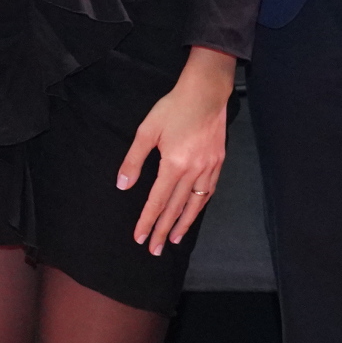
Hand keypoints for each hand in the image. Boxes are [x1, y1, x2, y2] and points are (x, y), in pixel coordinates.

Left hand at [119, 50, 236, 253]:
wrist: (206, 92)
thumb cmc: (173, 108)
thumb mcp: (147, 131)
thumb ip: (134, 160)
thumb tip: (123, 185)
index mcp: (174, 164)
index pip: (157, 201)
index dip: (147, 221)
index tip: (140, 238)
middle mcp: (194, 171)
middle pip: (176, 208)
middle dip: (163, 230)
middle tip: (154, 250)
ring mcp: (209, 168)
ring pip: (195, 204)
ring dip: (183, 224)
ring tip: (173, 239)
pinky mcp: (218, 162)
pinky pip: (208, 192)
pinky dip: (199, 206)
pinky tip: (193, 213)